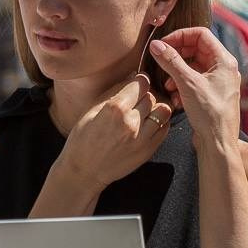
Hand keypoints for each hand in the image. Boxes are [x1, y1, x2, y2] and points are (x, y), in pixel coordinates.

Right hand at [55, 74, 172, 192]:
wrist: (84, 170)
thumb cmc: (82, 138)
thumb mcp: (92, 110)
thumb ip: (114, 92)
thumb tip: (131, 76)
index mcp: (115, 108)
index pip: (140, 83)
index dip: (139, 81)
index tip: (136, 83)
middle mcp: (131, 122)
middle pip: (151, 96)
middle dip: (144, 95)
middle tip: (136, 100)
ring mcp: (142, 137)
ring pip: (163, 111)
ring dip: (154, 109)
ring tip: (144, 113)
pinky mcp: (149, 150)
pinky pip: (165, 128)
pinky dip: (159, 123)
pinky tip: (147, 125)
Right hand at [150, 30, 241, 151]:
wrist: (218, 143)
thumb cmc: (210, 114)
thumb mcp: (187, 83)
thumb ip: (171, 61)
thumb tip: (156, 45)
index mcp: (224, 60)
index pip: (201, 34)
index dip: (180, 36)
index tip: (163, 44)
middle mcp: (224, 68)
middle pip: (196, 49)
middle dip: (177, 56)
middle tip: (161, 61)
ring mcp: (218, 81)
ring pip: (193, 66)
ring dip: (177, 72)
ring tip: (168, 84)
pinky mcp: (211, 94)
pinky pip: (194, 80)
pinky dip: (182, 84)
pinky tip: (175, 97)